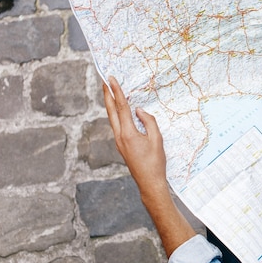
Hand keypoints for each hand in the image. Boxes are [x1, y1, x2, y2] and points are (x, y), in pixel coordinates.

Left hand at [103, 76, 168, 200]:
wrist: (149, 182)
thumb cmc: (155, 162)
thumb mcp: (157, 140)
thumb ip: (149, 122)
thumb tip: (139, 111)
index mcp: (128, 134)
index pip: (122, 108)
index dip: (117, 92)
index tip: (111, 79)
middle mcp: (120, 137)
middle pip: (111, 112)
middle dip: (107, 95)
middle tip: (104, 81)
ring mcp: (119, 142)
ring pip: (112, 119)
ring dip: (111, 105)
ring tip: (110, 92)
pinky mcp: (121, 146)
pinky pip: (117, 126)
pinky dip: (116, 115)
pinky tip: (119, 112)